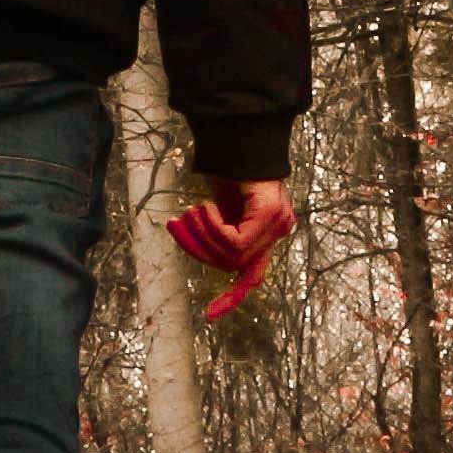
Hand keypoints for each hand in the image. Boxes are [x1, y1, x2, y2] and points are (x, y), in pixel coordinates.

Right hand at [166, 174, 294, 320]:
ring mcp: (278, 225)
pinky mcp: (271, 217)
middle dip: (197, 249)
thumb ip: (221, 230)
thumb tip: (208, 253)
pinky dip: (212, 228)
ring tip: (187, 213)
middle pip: (231, 265)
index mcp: (266, 232)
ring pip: (230, 256)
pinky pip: (234, 242)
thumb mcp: (221, 206)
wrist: (240, 136)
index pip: (251, 275)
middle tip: (174, 225)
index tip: (209, 317)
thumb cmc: (229, 166)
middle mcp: (277, 231)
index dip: (232, 298)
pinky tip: (203, 208)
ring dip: (201, 236)